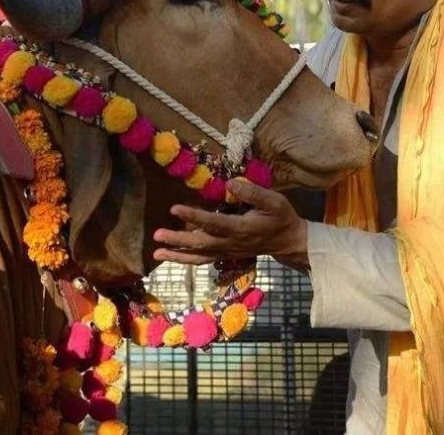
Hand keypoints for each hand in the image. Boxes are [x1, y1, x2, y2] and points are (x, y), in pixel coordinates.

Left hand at [152, 179, 308, 269]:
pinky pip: (203, 260)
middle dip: (178, 240)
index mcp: (242, 229)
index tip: (175, 209)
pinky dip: (185, 260)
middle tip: (157, 234)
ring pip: (199, 256)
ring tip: (157, 252)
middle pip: (201, 243)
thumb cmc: (280, 216)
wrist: (287, 241)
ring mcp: (227, 252)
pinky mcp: (224, 254)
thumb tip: (230, 183)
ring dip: (177, 255)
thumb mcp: (274, 201)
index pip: (214, 223)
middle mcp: (231, 243)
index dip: (194, 217)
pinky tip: (169, 256)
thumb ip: (253, 192)